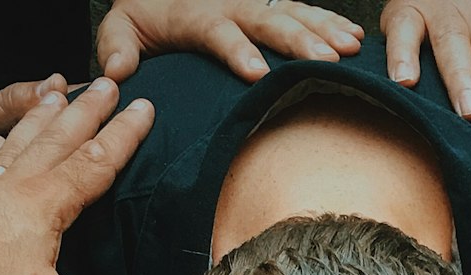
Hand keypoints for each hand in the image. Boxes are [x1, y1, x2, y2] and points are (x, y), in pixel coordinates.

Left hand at [0, 78, 153, 274]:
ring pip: (23, 140)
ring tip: (58, 94)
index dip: (124, 136)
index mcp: (47, 202)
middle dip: (89, 110)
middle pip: (61, 138)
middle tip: (107, 83)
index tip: (144, 109)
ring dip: (44, 116)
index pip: (95, 162)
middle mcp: (19, 185)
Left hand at [97, 0, 363, 82]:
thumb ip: (116, 46)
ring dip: (323, 30)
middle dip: (298, 41)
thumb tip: (117, 72)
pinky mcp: (269, 4)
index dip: (237, 50)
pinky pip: (302, 9)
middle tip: (324, 62)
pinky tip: (354, 37)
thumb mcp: (121, 26)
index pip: (219, 31)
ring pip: (292, 12)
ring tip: (349, 49)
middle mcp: (230, 3)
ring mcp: (253, 2)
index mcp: (196, 14)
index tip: (256, 73)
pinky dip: (329, 20)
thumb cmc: (144, 12)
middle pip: (267, 20)